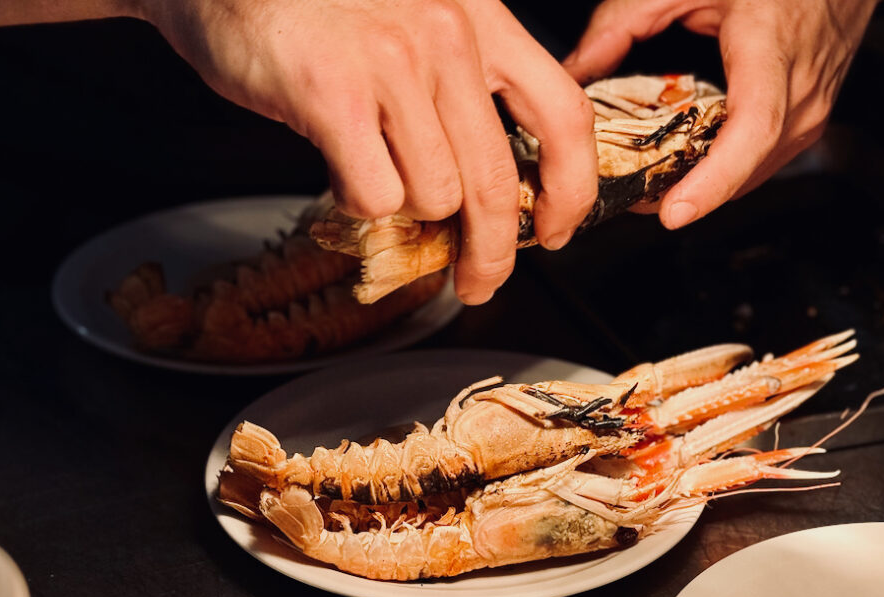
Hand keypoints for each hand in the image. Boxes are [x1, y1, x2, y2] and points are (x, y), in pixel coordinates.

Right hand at [140, 0, 597, 303]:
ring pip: (435, 195)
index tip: (558, 228)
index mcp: (479, 14)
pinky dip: (358, 203)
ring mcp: (391, 62)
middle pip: (498, 180)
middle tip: (478, 282)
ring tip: (372, 175)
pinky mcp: (333, 93)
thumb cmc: (312, 3)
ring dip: (406, 210)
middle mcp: (446, 33)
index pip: (563, 113)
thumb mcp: (412, 17)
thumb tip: (493, 181)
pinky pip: (376, 195)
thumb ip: (459, 81)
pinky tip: (340, 172)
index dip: (571, 188)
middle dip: (492, 252)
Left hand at [563, 0, 878, 228]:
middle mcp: (800, 91)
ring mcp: (811, 111)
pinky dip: (721, 170)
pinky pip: (761, 161)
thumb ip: (623, 20)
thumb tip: (575, 70)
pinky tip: (684, 164)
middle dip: (682, 192)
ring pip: (750, 174)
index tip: (674, 211)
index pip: (752, 130)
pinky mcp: (808, 121)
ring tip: (645, 185)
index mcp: (771, 49)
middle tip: (624, 200)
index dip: (712, 180)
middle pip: (743, 168)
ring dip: (699, 186)